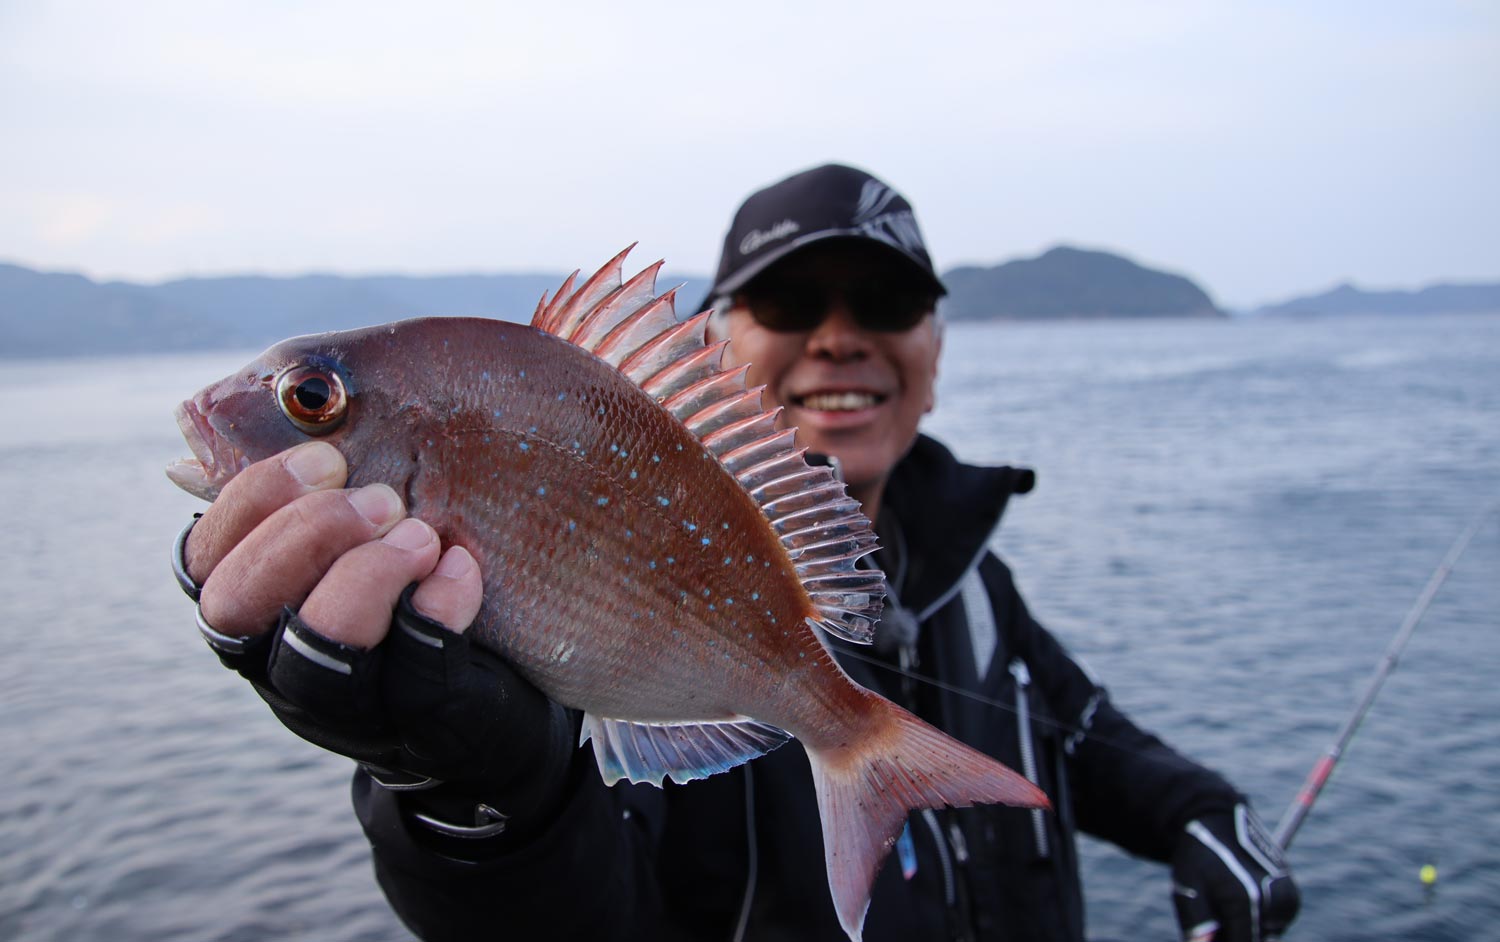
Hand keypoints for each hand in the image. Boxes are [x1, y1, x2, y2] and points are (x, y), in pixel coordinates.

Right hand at [175, 441, 575, 837]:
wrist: (496, 710)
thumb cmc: (416, 595)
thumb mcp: (363, 539)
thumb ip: (325, 492)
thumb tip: (284, 406)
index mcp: (251, 607)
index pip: (201, 556)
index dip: (251, 500)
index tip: (326, 456)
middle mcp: (275, 661)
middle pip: (236, 604)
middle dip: (304, 533)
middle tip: (382, 496)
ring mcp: (341, 703)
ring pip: (315, 646)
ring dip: (365, 575)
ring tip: (423, 534)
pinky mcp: (414, 724)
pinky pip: (413, 672)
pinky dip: (437, 608)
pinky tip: (462, 570)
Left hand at [1171, 804, 1299, 941]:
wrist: (1217, 821)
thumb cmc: (1198, 856)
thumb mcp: (1188, 888)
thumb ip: (1197, 924)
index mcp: (1247, 899)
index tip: (1209, 937)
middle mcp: (1274, 900)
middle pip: (1254, 941)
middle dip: (1231, 935)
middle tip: (1213, 916)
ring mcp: (1288, 899)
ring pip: (1264, 935)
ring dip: (1244, 928)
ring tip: (1224, 902)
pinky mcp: (1293, 898)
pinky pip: (1273, 925)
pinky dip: (1257, 920)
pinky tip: (1241, 897)